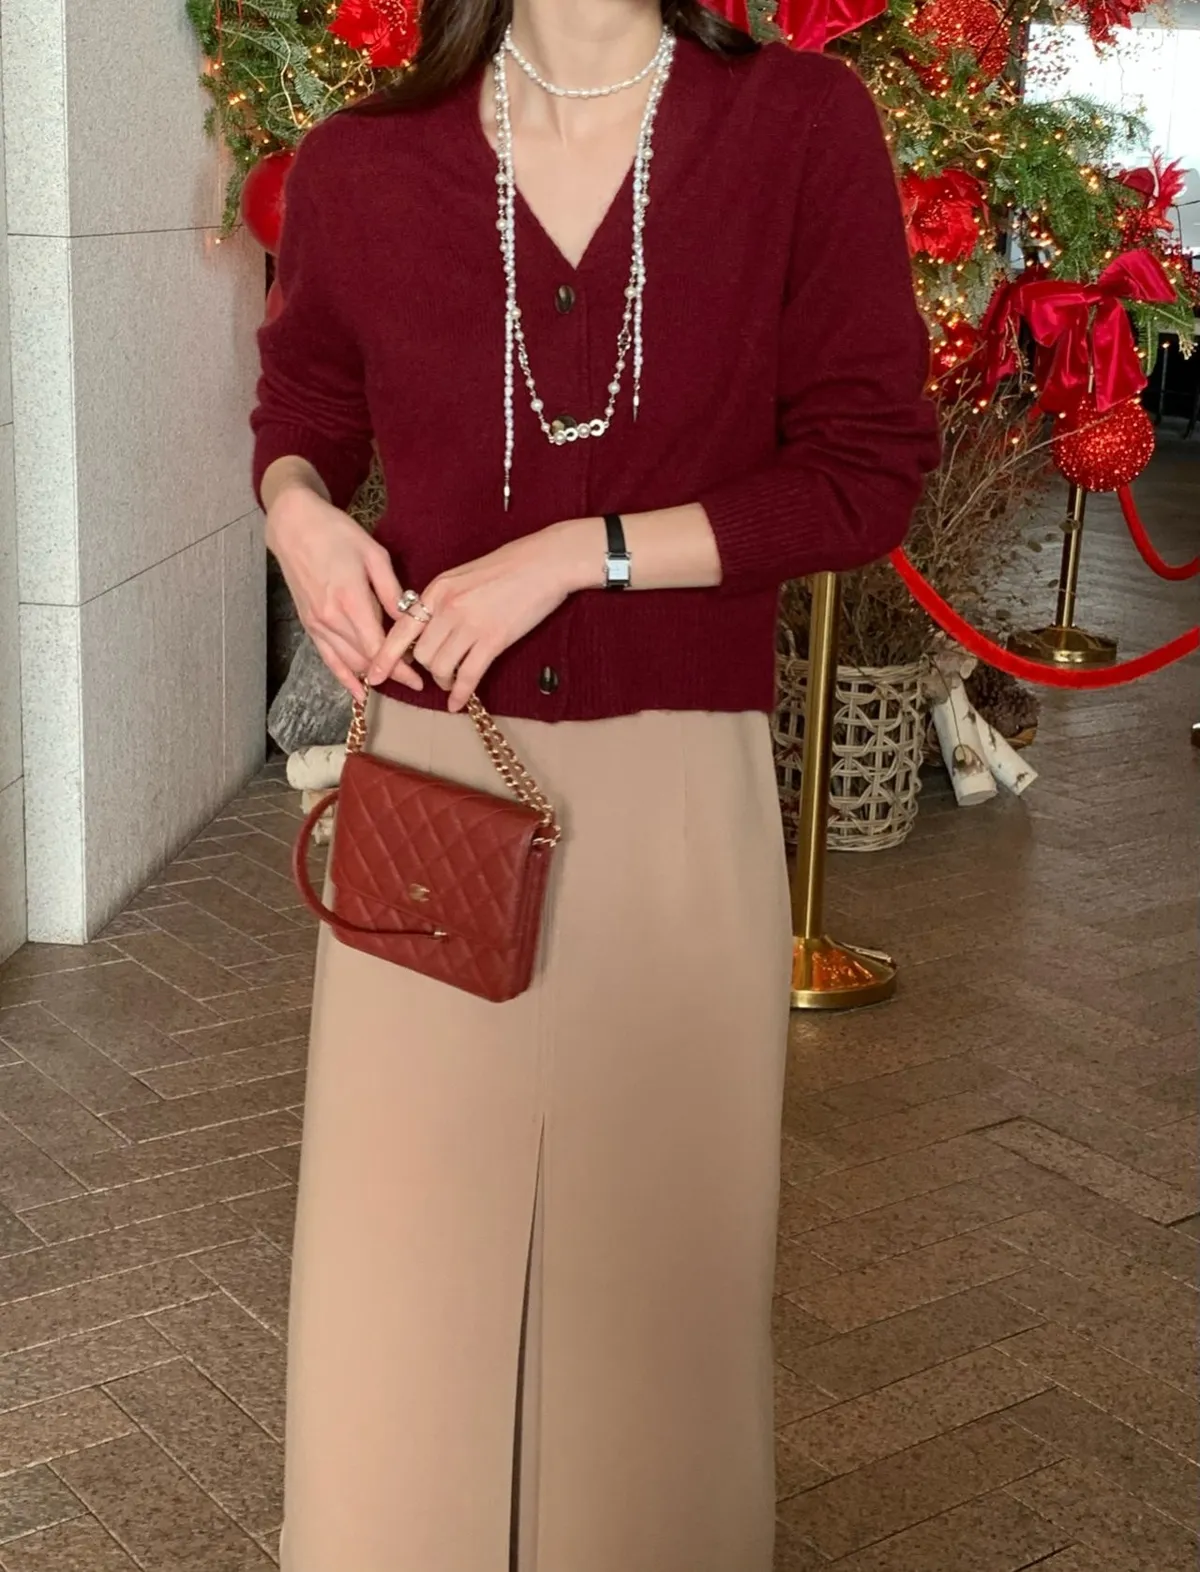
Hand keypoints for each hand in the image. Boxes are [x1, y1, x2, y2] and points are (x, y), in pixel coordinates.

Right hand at [265, 484, 422, 700]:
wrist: (294, 526)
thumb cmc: (337, 533)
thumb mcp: (374, 555)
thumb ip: (391, 592)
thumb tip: (409, 621)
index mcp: (351, 600)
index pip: (378, 648)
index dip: (399, 668)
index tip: (418, 678)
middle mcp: (331, 618)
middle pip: (365, 660)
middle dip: (391, 672)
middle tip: (415, 677)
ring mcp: (317, 624)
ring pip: (348, 663)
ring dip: (372, 675)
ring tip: (395, 679)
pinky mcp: (309, 625)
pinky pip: (328, 660)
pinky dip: (344, 679)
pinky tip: (359, 693)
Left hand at [367, 520, 600, 711]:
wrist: (545, 563)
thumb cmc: (510, 566)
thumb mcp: (464, 576)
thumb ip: (444, 600)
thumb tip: (431, 627)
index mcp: (437, 590)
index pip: (401, 629)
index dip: (384, 657)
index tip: (373, 675)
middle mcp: (447, 608)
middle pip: (420, 654)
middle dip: (426, 669)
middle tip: (439, 673)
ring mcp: (469, 624)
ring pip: (440, 667)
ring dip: (444, 680)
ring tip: (453, 681)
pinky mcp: (493, 639)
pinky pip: (468, 676)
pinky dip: (461, 694)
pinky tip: (460, 703)